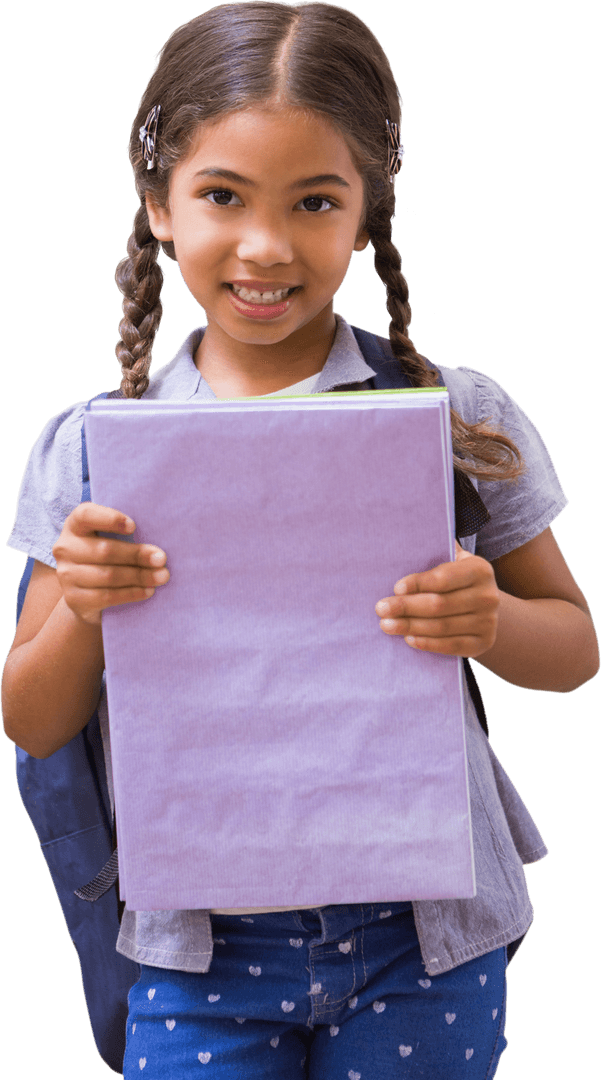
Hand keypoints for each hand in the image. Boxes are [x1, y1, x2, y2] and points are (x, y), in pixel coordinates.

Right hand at [52, 502, 169, 625]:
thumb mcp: (109, 539)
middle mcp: (65, 548)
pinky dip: (131, 593)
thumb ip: (125, 535)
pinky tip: (148, 591)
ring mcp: (66, 575)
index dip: (110, 519)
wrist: (88, 595)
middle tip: (162, 559)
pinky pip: (106, 596)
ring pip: (108, 575)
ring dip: (139, 576)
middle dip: (137, 555)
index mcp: (75, 526)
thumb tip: (157, 546)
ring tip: (162, 577)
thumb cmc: (107, 558)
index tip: (134, 526)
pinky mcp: (73, 598)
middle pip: (104, 550)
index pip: (86, 515)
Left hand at [375, 541, 499, 656]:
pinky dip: (427, 643)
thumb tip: (406, 538)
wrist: (483, 606)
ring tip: (387, 625)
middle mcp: (488, 596)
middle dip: (406, 607)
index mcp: (480, 569)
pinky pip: (451, 646)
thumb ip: (436, 550)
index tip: (395, 588)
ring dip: (410, 626)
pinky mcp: (483, 643)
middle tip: (381, 608)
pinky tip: (408, 638)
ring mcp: (488, 622)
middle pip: (439, 605)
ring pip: (442, 627)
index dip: (418, 584)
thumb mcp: (453, 560)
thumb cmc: (456, 579)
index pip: (444, 578)